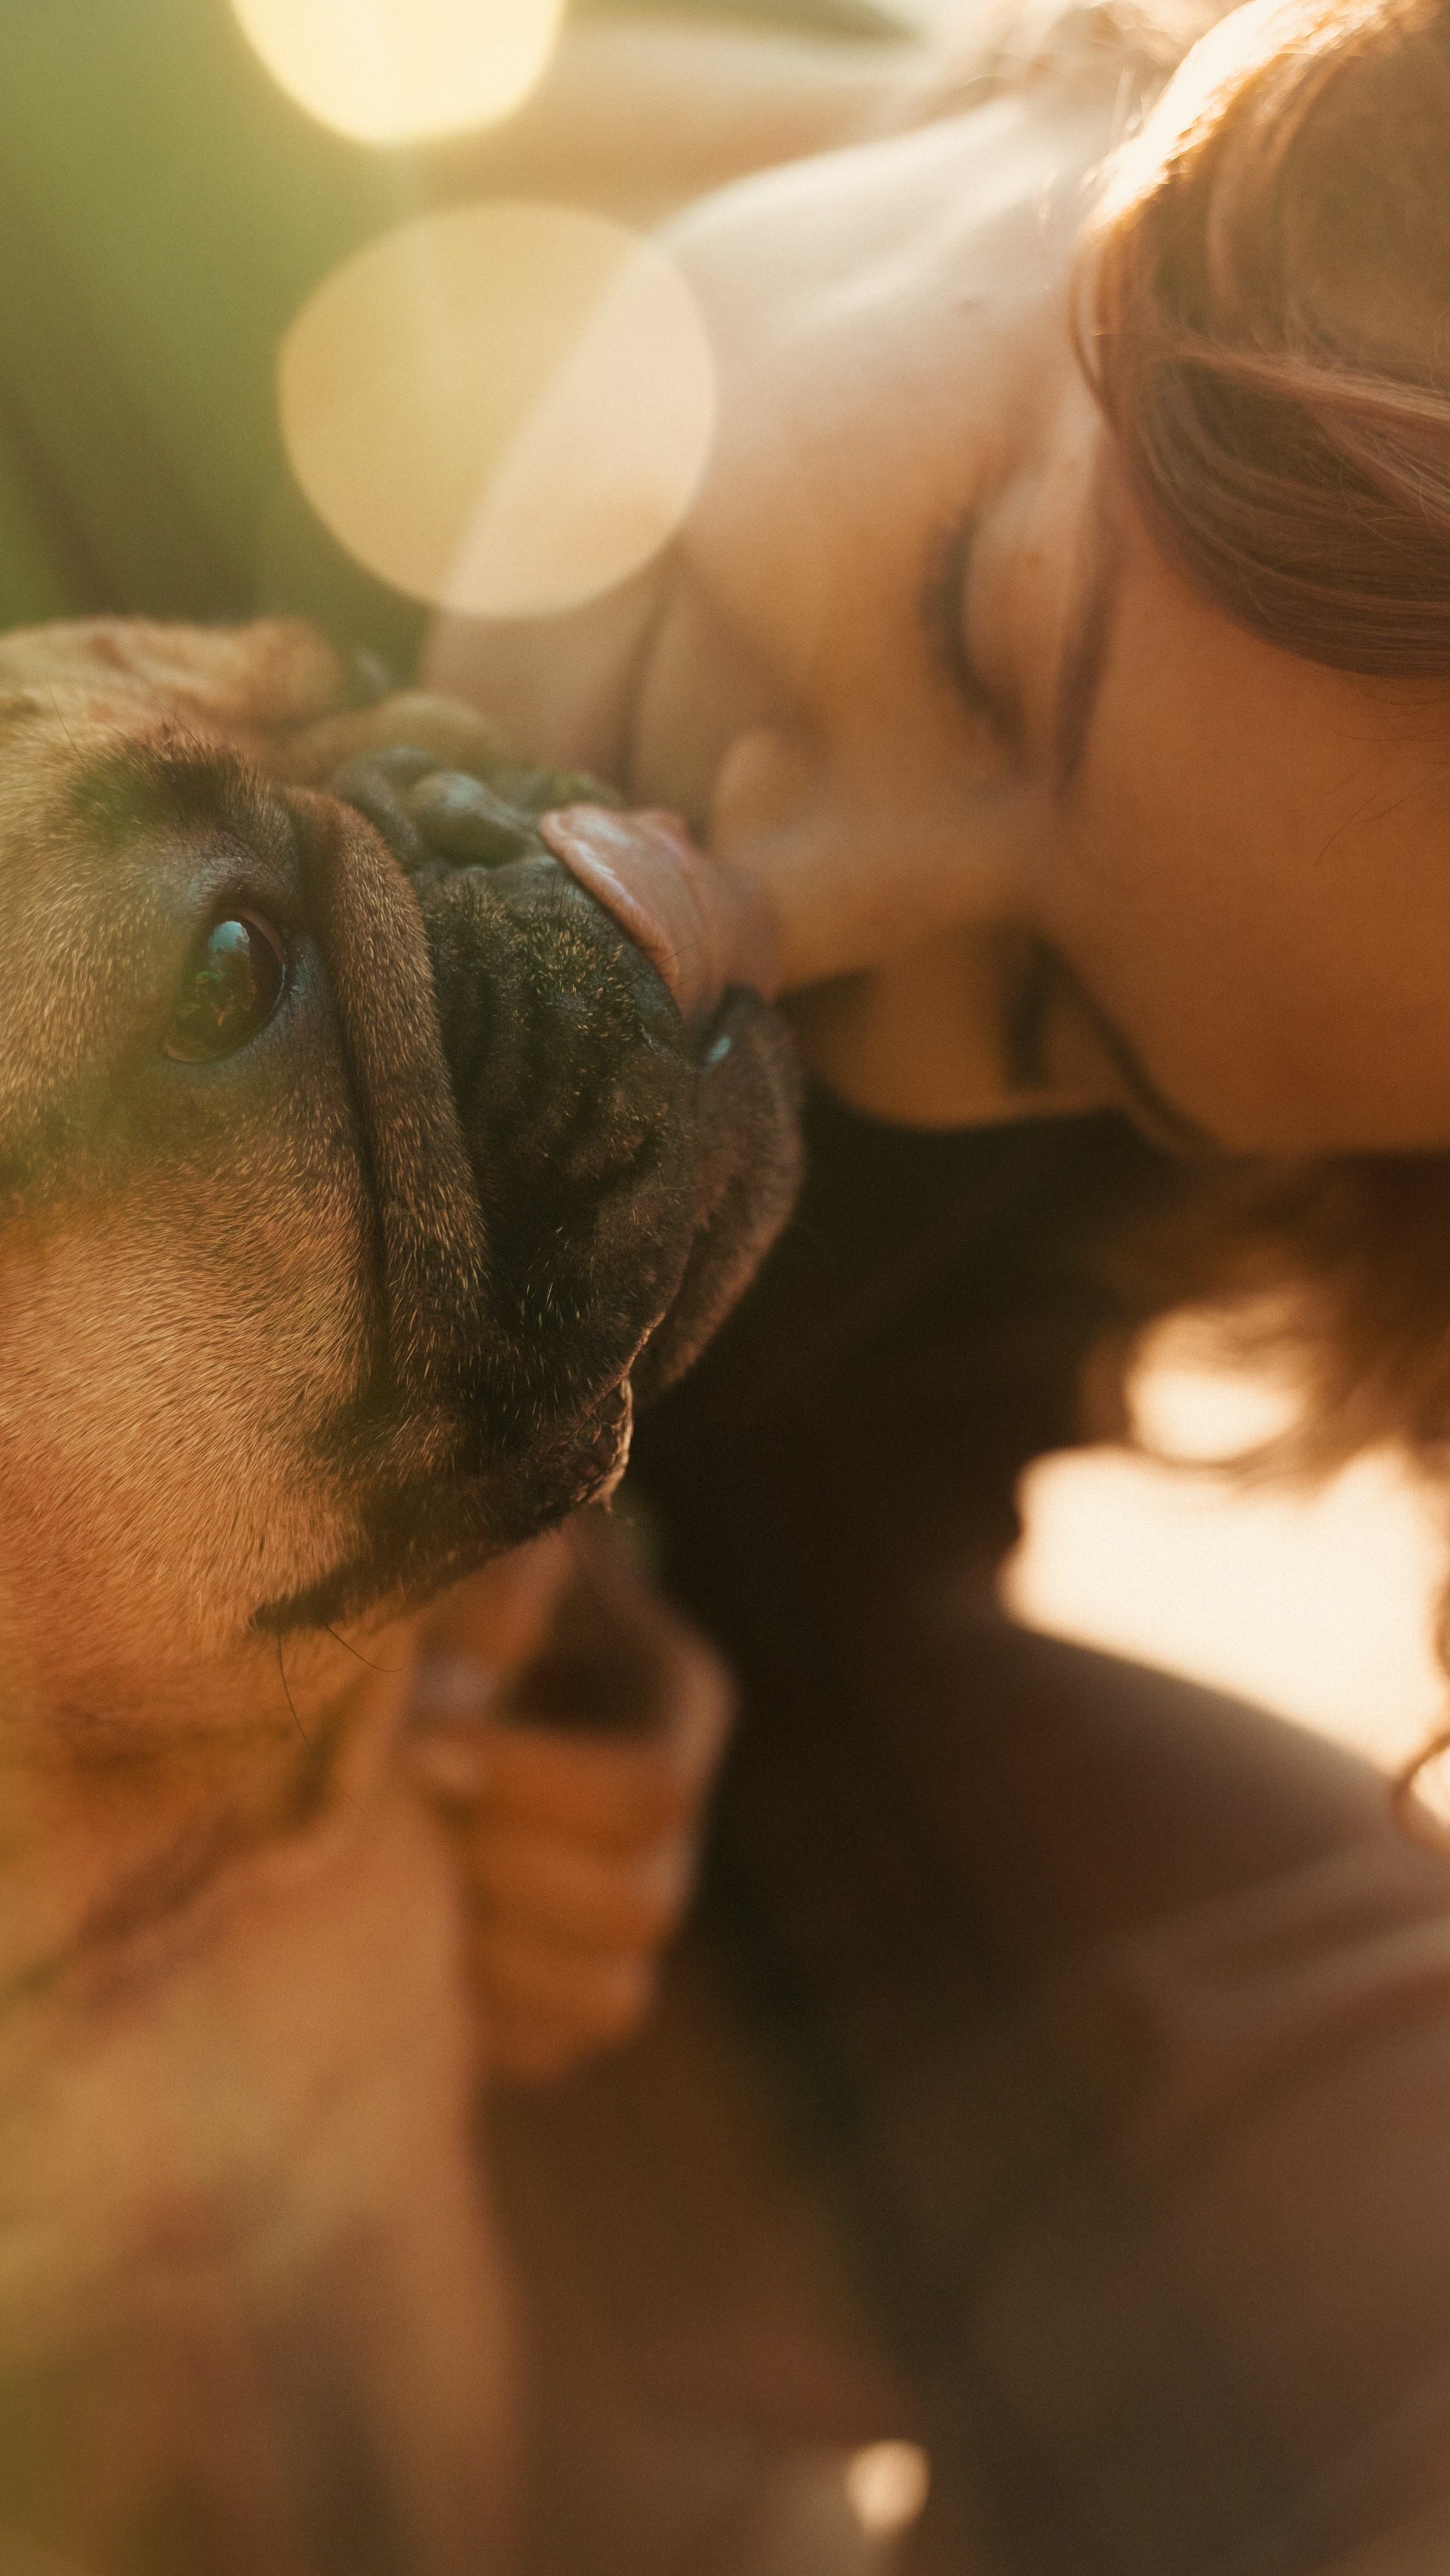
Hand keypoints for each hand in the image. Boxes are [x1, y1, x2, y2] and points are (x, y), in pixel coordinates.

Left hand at [405, 1516, 733, 2081]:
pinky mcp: (576, 1979)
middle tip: (415, 1811)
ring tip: (420, 1877)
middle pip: (641, 1904)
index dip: (534, 1783)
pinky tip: (425, 1931)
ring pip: (614, 1995)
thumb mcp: (483, 1526)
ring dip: (497, 1950)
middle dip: (508, 1870)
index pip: (648, 1788)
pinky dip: (486, 2012)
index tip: (427, 1741)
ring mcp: (637, 1904)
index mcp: (676, 1700)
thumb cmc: (461, 1562)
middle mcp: (679, 1818)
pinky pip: (559, 2046)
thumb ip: (500, 1566)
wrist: (437, 1631)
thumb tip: (503, 1641)